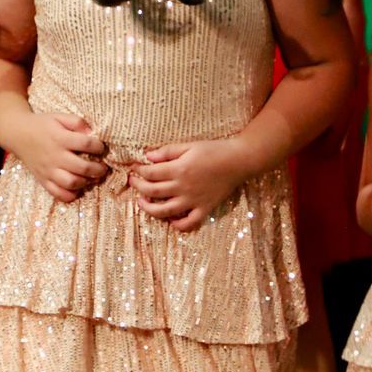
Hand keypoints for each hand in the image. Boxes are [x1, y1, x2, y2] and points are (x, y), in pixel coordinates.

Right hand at [5, 110, 107, 202]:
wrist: (17, 134)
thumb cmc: (42, 125)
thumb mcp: (58, 117)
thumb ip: (77, 122)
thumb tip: (92, 133)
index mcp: (59, 138)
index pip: (86, 144)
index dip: (98, 147)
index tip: (101, 147)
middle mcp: (54, 156)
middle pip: (82, 167)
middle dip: (98, 169)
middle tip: (103, 167)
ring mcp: (48, 170)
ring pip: (71, 183)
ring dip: (86, 182)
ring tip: (92, 178)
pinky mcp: (43, 180)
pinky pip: (57, 193)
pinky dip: (70, 195)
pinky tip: (77, 188)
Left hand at [129, 138, 251, 231]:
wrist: (238, 161)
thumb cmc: (213, 150)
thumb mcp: (188, 146)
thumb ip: (167, 152)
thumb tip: (148, 156)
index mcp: (178, 170)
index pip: (150, 173)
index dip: (138, 171)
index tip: (134, 168)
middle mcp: (183, 188)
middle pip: (152, 192)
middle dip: (138, 187)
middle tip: (133, 182)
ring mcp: (193, 201)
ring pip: (164, 211)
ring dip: (149, 209)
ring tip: (142, 203)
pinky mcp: (204, 209)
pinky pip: (188, 224)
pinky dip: (177, 225)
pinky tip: (170, 218)